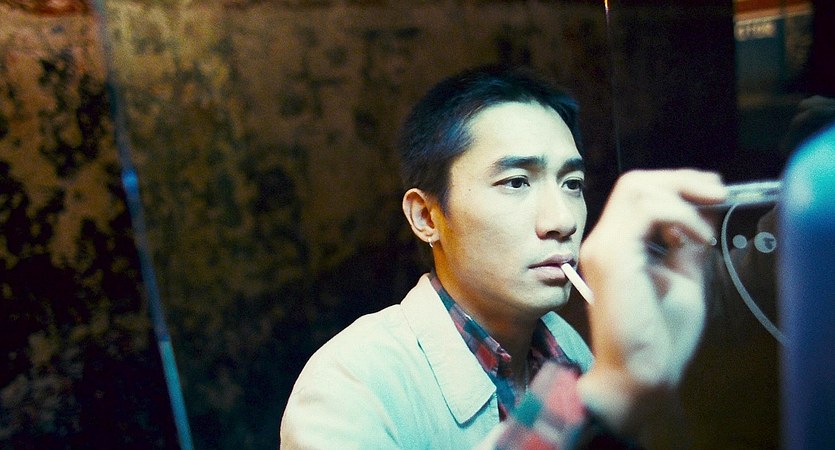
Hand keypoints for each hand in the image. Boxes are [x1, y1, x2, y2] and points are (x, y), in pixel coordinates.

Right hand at [575, 169, 726, 433]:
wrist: (640, 375)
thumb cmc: (660, 338)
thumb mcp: (682, 278)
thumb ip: (685, 244)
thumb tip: (702, 211)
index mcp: (617, 246)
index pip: (638, 193)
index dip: (677, 184)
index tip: (713, 195)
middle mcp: (603, 241)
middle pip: (634, 182)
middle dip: (681, 180)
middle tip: (718, 194)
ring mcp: (603, 246)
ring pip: (636, 188)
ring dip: (681, 196)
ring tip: (706, 226)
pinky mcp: (612, 256)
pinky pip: (645, 212)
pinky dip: (678, 216)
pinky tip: (696, 239)